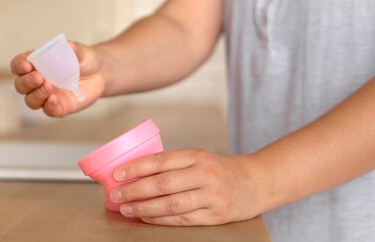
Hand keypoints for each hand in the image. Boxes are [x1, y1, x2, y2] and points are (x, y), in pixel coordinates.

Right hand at [10, 41, 105, 116]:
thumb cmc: (82, 59)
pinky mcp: (59, 107)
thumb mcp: (78, 50)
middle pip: (21, 85)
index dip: (19, 65)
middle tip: (39, 78)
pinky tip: (53, 100)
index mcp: (36, 63)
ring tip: (48, 87)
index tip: (27, 65)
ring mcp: (46, 96)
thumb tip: (69, 46)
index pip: (18, 65)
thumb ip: (71, 48)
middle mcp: (37, 81)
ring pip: (31, 100)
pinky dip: (48, 106)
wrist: (99, 73)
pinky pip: (49, 110)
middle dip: (26, 82)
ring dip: (36, 95)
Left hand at [109, 149, 263, 225]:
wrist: (257, 182)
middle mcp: (205, 174)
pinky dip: (161, 219)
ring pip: (172, 204)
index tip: (118, 173)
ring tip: (127, 208)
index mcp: (197, 156)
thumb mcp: (200, 157)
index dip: (137, 167)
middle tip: (116, 193)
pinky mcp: (216, 216)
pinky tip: (147, 217)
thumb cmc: (220, 169)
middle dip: (136, 189)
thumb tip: (136, 171)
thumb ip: (174, 164)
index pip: (161, 160)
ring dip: (145, 207)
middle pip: (163, 183)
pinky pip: (183, 219)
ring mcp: (211, 196)